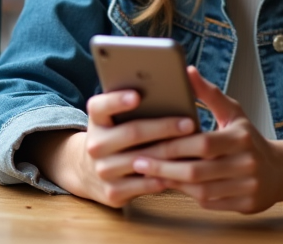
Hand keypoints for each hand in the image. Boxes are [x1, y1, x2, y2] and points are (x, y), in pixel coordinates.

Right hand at [24, 90, 195, 207]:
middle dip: (164, 127)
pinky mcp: (113, 191)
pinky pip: (144, 184)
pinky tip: (183, 169)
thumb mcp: (114, 117)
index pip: (101, 105)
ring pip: (142, 160)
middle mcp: (95, 144)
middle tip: (189, 123)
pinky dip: (165, 177)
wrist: (88, 171)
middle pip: (132, 132)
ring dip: (170, 154)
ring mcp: (102, 170)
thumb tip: (170, 92)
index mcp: (96, 119)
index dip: (118, 100)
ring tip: (193, 147)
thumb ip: (133, 104)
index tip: (138, 96)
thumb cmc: (115, 134)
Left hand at [129, 66, 282, 212]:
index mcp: (242, 137)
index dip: (174, 145)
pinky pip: (209, 203)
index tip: (149, 142)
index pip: (203, 143)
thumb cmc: (248, 138)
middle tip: (138, 162)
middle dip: (164, 168)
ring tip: (148, 174)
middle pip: (198, 171)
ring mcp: (248, 187)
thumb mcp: (233, 112)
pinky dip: (187, 195)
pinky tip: (171, 185)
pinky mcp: (245, 206)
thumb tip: (187, 71)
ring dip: (172, 183)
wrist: (279, 171)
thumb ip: (209, 93)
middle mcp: (247, 164)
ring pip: (201, 191)